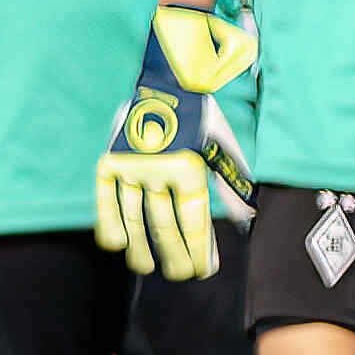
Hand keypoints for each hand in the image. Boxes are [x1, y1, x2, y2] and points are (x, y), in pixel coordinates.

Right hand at [95, 5, 256, 280]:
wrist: (170, 78)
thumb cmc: (204, 116)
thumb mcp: (223, 147)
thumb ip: (232, 184)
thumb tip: (247, 219)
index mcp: (190, 169)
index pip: (194, 221)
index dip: (198, 249)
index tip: (203, 271)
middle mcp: (159, 171)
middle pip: (165, 225)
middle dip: (174, 255)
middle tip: (179, 276)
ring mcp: (132, 167)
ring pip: (135, 217)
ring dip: (141, 246)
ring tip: (146, 268)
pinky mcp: (111, 159)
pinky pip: (106, 198)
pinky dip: (108, 222)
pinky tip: (115, 245)